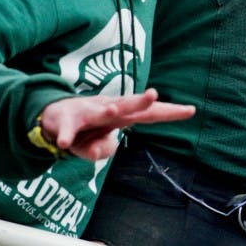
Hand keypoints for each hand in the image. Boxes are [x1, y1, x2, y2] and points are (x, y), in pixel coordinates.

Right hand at [39, 89, 194, 160]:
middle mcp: (108, 109)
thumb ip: (102, 149)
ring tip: (114, 109)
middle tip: (153, 93)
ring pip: (99, 112)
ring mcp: (87, 113)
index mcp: (123, 115)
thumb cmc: (85, 129)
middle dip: (139, 101)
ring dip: (106, 110)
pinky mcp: (66, 122)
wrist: (53, 118)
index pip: (150, 114)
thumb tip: (103, 151)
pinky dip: (67, 136)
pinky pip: (67, 131)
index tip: (191, 110)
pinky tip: (65, 144)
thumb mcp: (96, 145)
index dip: (169, 112)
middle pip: (128, 105)